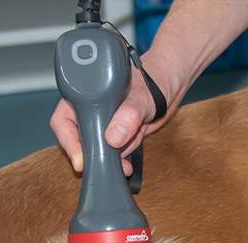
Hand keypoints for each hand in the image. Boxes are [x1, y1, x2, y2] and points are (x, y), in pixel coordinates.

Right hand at [50, 0, 247, 176]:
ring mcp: (108, 115)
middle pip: (77, 133)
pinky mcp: (124, 127)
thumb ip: (133, 111)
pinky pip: (115, 147)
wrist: (181, 69)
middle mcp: (97, 101)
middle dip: (88, 154)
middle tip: (103, 169)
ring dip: (108, 160)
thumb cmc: (164, 69)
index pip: (66, 115)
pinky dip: (120, 159)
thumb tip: (115, 135)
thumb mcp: (150, 90)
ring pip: (97, 144)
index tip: (83, 156)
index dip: (70, 138)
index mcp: (93, 87)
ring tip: (122, 169)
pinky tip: (127, 167)